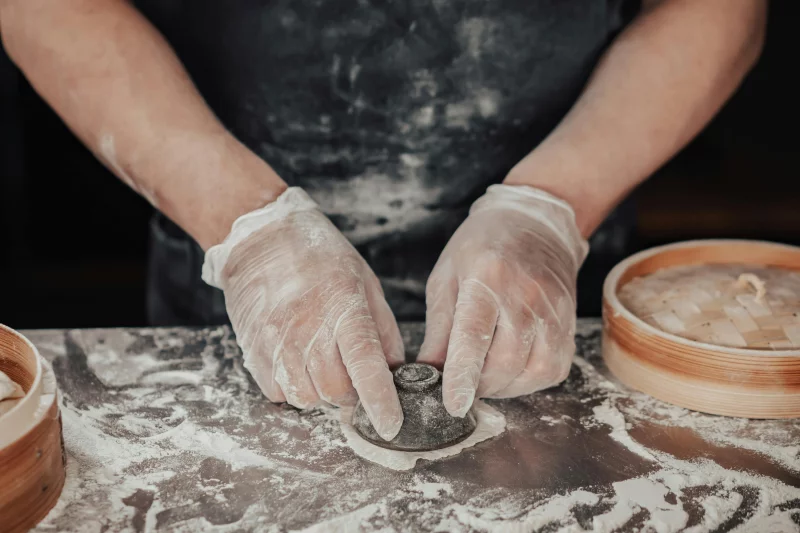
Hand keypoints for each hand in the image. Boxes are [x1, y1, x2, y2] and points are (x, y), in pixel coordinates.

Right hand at [202, 188, 404, 439]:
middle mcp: (308, 328)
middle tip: (352, 373)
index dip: (380, 401)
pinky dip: (294, 387)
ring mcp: (276, 341)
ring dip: (321, 391)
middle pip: (336, 391)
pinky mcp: (254, 350)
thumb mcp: (364, 281)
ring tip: (323, 364)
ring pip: (307, 398)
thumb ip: (382, 328)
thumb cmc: (319, 256)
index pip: (366, 365)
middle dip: (351, 393)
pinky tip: (299, 362)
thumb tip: (396, 371)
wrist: (259, 238)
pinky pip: (279, 392)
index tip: (391, 426)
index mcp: (343, 307)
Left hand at [417, 184, 587, 416]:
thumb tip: (427, 373)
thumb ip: (438, 328)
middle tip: (460, 383)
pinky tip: (510, 370)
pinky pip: (552, 370)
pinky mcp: (569, 325)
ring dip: (502, 387)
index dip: (462, 376)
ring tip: (483, 376)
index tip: (451, 404)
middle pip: (504, 362)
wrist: (535, 224)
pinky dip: (528, 381)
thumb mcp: (446, 278)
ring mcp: (554, 311)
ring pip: (531, 372)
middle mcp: (526, 295)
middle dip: (477, 385)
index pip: (474, 336)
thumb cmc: (481, 248)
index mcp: (487, 277)